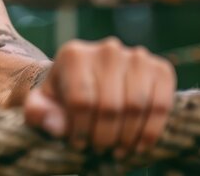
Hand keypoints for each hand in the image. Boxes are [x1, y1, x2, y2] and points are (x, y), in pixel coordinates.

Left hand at [23, 37, 174, 158]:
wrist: (88, 80)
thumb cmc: (62, 96)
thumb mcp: (42, 104)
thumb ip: (38, 113)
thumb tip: (54, 126)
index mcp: (74, 55)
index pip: (81, 100)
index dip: (81, 130)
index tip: (78, 144)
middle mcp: (107, 49)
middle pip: (110, 105)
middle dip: (104, 136)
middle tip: (99, 150)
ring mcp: (136, 56)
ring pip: (136, 106)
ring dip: (128, 136)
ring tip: (117, 151)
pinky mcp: (160, 68)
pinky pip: (162, 104)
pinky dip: (151, 131)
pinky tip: (139, 146)